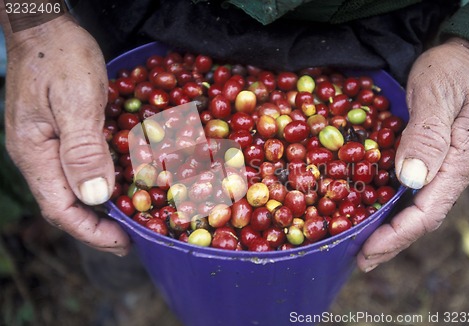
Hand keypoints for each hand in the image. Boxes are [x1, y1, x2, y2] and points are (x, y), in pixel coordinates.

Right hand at [3, 15, 129, 255]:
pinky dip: (98, 184)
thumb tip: (95, 197)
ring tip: (126, 219)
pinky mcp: (57, 134)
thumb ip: (83, 149)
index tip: (122, 242)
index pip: (60, 208)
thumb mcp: (76, 100)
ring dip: (98, 209)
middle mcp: (36, 155)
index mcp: (35, 152)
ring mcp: (45, 145)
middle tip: (128, 238)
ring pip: (70, 189)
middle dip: (96, 227)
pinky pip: (76, 169)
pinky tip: (118, 185)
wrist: (46, 28)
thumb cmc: (60, 57)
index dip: (91, 231)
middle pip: (64, 204)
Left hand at [357, 37, 468, 271]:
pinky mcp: (434, 161)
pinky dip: (394, 210)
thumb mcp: (436, 95)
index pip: (427, 212)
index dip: (396, 235)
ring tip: (363, 247)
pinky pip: (414, 194)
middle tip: (361, 261)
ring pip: (418, 210)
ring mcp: (445, 168)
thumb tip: (410, 179)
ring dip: (391, 231)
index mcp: (459, 162)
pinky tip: (375, 214)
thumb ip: (427, 136)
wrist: (467, 60)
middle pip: (422, 219)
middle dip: (391, 242)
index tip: (368, 250)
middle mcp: (454, 172)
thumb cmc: (451, 72)